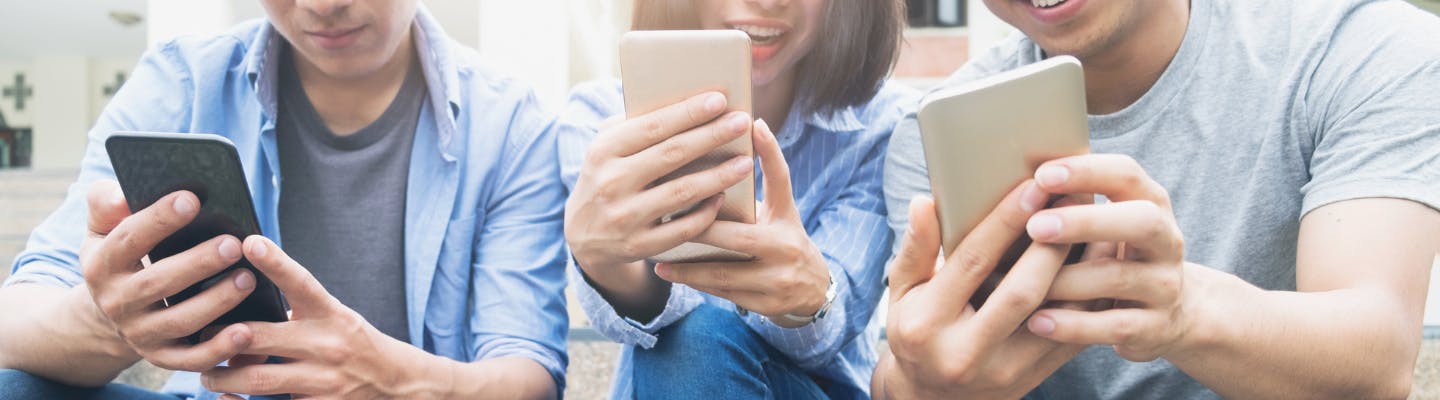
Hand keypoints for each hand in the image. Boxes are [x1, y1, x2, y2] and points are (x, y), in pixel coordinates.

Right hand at [79, 180, 256, 371]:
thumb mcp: (104, 230)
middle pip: (157, 283)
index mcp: (103, 265)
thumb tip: (122, 193)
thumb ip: (106, 205)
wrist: (110, 312)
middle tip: (233, 243)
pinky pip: (191, 359)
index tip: (192, 199)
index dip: (158, 219)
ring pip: (179, 321)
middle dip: (197, 263)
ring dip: (215, 302)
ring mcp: (139, 333)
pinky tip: (245, 332)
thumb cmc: (122, 257)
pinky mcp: (162, 357)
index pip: (129, 239)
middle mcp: (117, 302)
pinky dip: (218, 349)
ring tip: (248, 279)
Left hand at [201, 236, 443, 397]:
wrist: (394, 383)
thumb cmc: (352, 344)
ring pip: (258, 379)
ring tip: (208, 374)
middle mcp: (328, 345)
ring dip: (223, 376)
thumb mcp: (333, 318)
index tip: (250, 242)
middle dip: (224, 337)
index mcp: (331, 315)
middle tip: (202, 336)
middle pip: (263, 336)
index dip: (276, 262)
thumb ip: (294, 314)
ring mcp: (324, 380)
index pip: (301, 283)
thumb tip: (239, 313)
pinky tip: (227, 398)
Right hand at [565, 91, 754, 271]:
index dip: (688, 112)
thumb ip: (636, 125)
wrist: (583, 235)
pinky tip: (723, 198)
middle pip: (672, 154)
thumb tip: (684, 102)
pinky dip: (705, 213)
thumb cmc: (607, 176)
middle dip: (712, 135)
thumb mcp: (608, 148)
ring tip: (746, 163)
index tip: (720, 100)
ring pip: (682, 192)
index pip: (652, 126)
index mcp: (604, 151)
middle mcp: (611, 183)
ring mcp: (625, 217)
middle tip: (742, 122)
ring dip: (718, 176)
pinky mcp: (638, 246)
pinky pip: (681, 228)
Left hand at [653, 119, 828, 327]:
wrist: (811, 288)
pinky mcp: (765, 305)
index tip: (746, 129)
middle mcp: (785, 250)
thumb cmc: (784, 234)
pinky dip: (695, 282)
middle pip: (737, 238)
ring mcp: (776, 281)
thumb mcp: (782, 205)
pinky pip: (722, 293)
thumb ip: (768, 173)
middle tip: (664, 216)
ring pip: (724, 273)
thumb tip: (751, 127)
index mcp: (786, 219)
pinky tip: (671, 274)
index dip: (768, 153)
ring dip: (688, 266)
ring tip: (658, 257)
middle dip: (700, 229)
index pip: (779, 180)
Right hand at [874, 185, 1087, 398]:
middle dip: (1053, 243)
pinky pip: (1069, 336)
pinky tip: (1100, 268)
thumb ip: (915, 249)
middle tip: (1077, 201)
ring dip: (1082, 271)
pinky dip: (1088, 300)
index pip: (972, 263)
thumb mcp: (902, 293)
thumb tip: (925, 202)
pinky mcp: (1030, 379)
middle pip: (1022, 292)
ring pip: (1055, 317)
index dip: (1005, 222)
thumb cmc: (916, 331)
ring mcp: (1001, 371)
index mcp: (927, 323)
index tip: (1033, 186)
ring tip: (1100, 228)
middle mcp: (964, 352)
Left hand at [1024, 154, 1201, 361]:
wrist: (1167, 314)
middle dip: (1086, 221)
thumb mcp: (1103, 224)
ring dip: (1066, 279)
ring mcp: (1165, 286)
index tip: (1042, 175)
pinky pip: (1115, 326)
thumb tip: (1007, 181)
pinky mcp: (1156, 328)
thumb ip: (1070, 202)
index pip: (1126, 175)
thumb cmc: (1112, 255)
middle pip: (1140, 222)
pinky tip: (1036, 322)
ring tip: (1020, 284)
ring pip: (1119, 278)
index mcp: (1148, 203)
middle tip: (1035, 226)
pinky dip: (1073, 325)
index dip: (1087, 171)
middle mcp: (1166, 241)